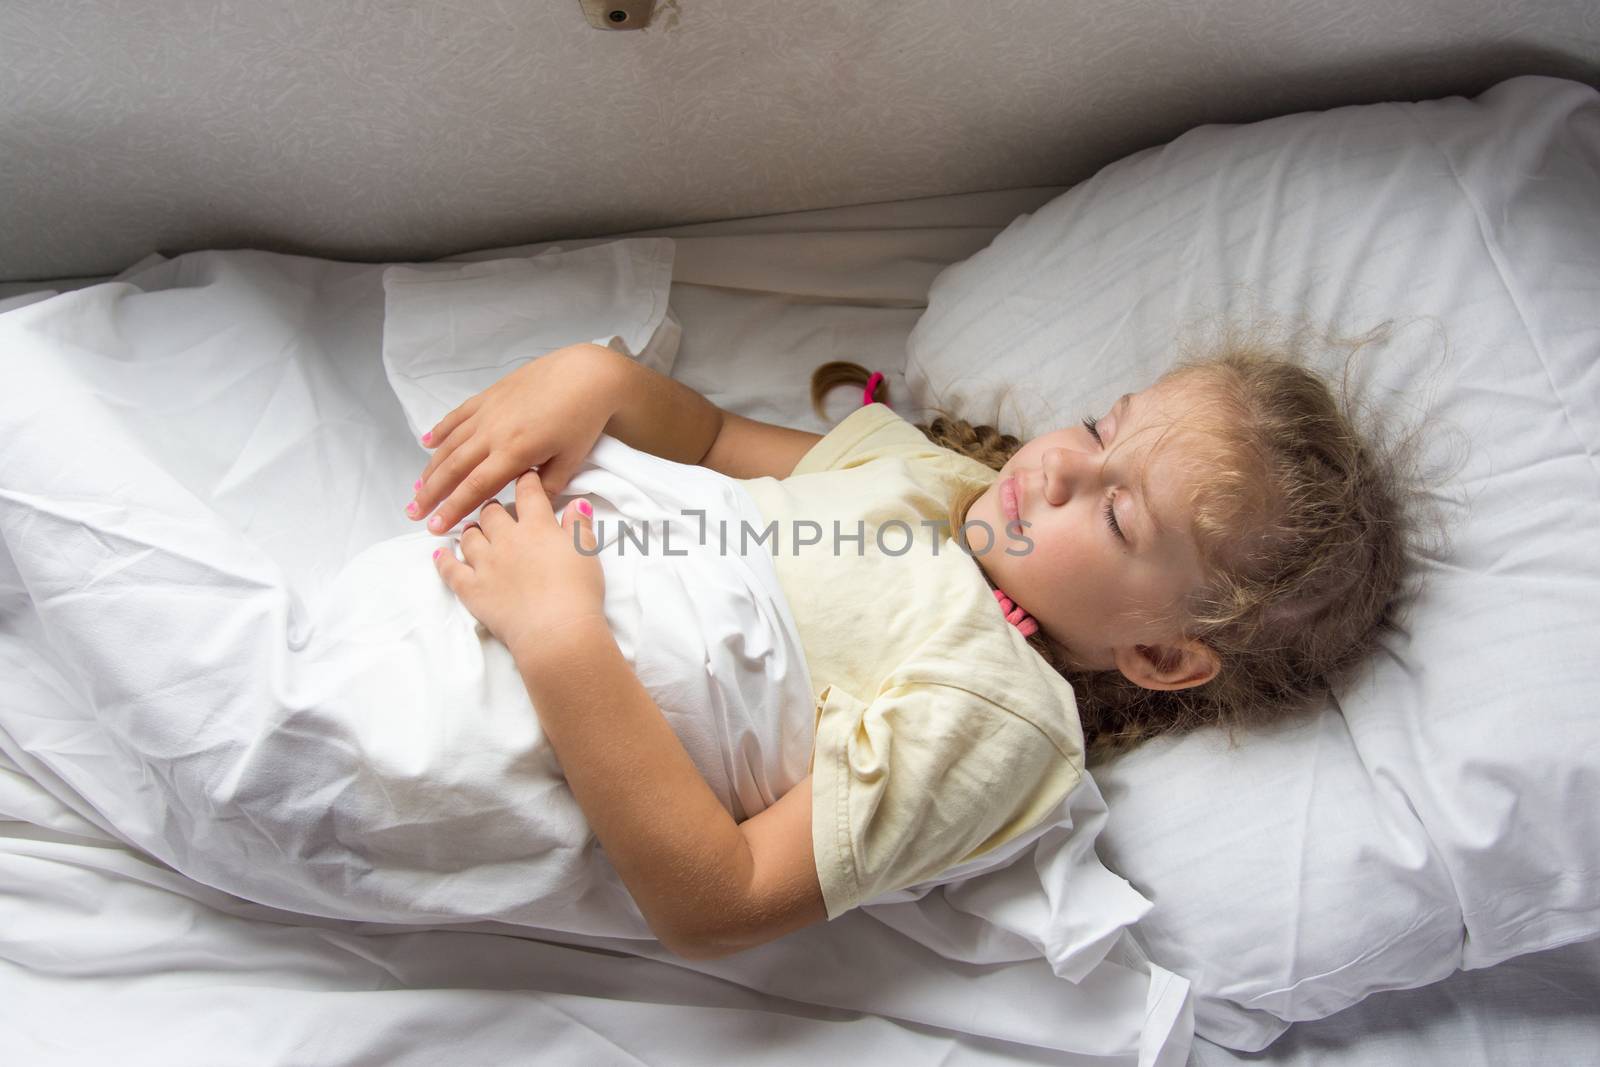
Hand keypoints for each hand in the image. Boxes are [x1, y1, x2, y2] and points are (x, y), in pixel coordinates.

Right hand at [410, 344, 620, 533]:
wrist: (585, 374)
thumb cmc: (582, 417)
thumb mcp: (570, 459)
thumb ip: (547, 487)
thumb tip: (529, 508)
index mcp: (515, 452)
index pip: (475, 488)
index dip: (453, 509)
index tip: (435, 526)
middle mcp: (494, 432)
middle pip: (454, 468)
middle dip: (432, 494)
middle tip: (414, 513)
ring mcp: (488, 412)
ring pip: (450, 444)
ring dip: (431, 468)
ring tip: (417, 488)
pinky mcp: (489, 396)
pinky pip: (458, 415)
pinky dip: (440, 430)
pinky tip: (427, 443)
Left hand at [433, 470, 605, 657]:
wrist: (556, 631)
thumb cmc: (578, 593)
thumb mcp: (587, 554)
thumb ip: (579, 525)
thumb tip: (578, 503)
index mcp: (537, 527)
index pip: (528, 493)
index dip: (526, 482)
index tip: (524, 478)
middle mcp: (507, 539)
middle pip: (492, 512)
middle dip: (493, 508)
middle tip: (497, 510)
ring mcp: (485, 563)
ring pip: (469, 536)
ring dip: (471, 530)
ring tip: (474, 531)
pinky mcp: (471, 589)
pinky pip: (450, 569)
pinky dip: (443, 560)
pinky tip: (440, 554)